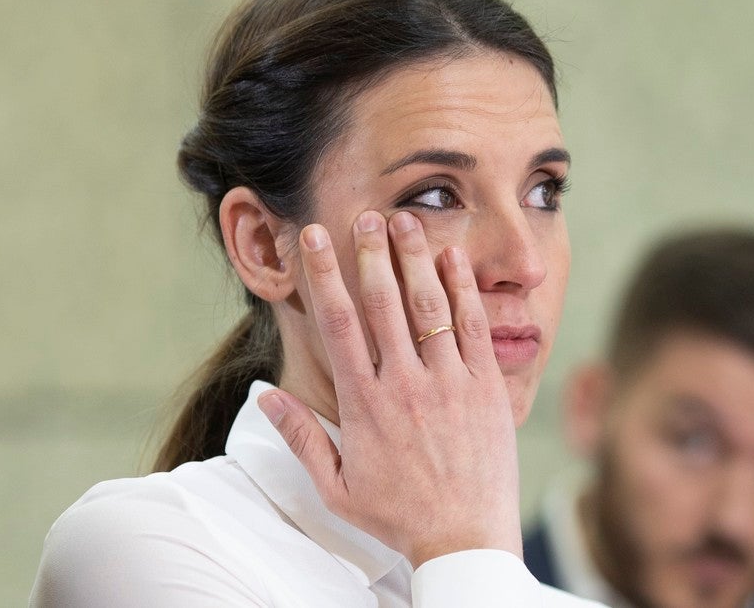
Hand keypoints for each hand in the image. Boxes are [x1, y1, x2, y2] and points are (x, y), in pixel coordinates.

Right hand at [256, 210, 520, 566]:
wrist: (465, 537)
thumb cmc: (399, 515)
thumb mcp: (336, 487)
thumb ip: (301, 438)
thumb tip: (266, 395)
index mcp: (365, 406)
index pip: (339, 326)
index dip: (325, 277)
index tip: (316, 239)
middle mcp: (406, 386)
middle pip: (385, 304)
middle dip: (371, 254)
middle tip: (364, 215)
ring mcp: (450, 384)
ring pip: (430, 308)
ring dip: (416, 259)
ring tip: (406, 221)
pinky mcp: (487, 388)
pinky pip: (475, 328)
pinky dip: (463, 290)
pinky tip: (454, 258)